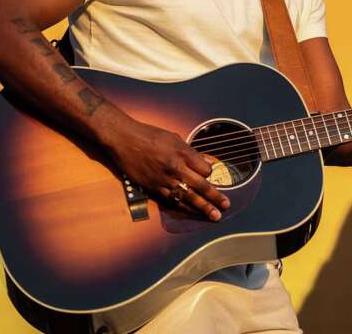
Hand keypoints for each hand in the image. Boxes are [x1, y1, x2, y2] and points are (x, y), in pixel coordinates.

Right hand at [105, 118, 230, 220]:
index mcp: (182, 153)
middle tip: (226, 206)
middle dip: (215, 197)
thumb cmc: (149, 135)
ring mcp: (164, 179)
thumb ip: (191, 152)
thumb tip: (207, 163)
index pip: (205, 169)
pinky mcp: (153, 187)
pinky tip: (192, 212)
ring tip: (214, 216)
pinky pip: (171, 200)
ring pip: (187, 197)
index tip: (209, 174)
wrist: (124, 139)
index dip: (210, 173)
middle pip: (200, 185)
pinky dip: (183, 207)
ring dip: (202, 207)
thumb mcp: (174, 138)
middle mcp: (175, 167)